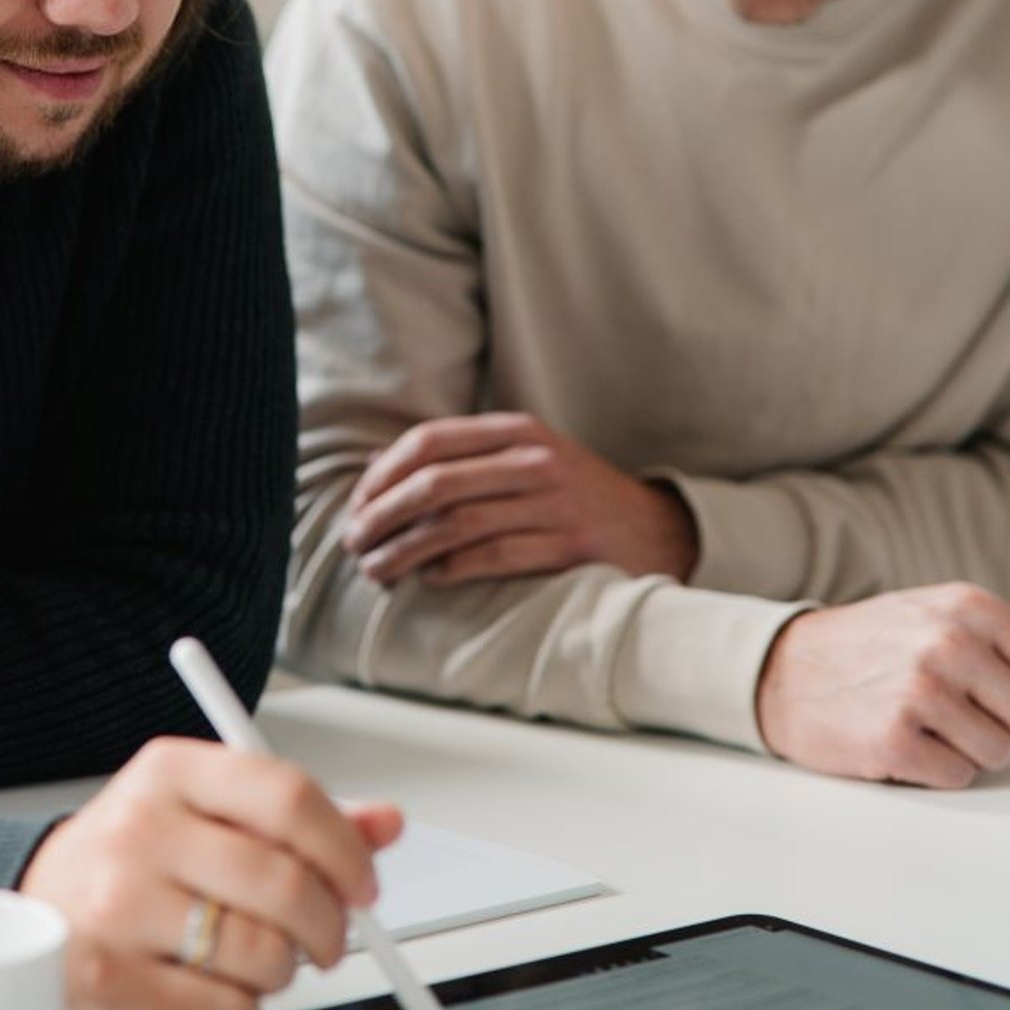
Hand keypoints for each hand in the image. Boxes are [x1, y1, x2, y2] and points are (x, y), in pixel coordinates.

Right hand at [19, 738, 401, 1009]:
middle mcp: (141, 828)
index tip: (363, 886)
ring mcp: (119, 904)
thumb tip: (387, 824)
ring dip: (282, 972)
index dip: (344, 849)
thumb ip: (299, 818)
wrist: (41, 900)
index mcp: (174, 771)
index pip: (288, 796)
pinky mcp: (106, 978)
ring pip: (262, 954)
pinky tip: (219, 993)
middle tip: (329, 941)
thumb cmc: (139, 854)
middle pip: (285, 882)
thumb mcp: (212, 810)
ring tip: (256, 962)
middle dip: (329, 926)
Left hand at [341, 413, 696, 587]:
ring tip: (378, 570)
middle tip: (354, 543)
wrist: (655, 529)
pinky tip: (429, 578)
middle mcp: (534, 460)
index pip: (429, 442)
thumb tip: (379, 475)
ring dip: (405, 551)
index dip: (383, 474)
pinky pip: (494, 556)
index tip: (357, 505)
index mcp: (517, 430)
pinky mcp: (570, 545)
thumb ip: (465, 459)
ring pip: (456, 525)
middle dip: (382, 517)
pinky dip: (452, 569)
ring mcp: (555, 502)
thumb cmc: (572, 495)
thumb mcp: (526, 457)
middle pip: (434, 484)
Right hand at [754, 583, 1009, 788]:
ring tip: (923, 722)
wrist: (785, 671)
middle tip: (954, 707)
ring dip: (965, 748)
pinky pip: (957, 775)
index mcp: (966, 606)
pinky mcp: (893, 740)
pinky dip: (934, 768)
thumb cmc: (873, 646)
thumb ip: (1004, 643)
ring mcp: (919, 692)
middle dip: (1000, 721)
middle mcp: (946, 643)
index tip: (1003, 688)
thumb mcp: (936, 615)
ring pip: (997, 752)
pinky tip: (904, 740)